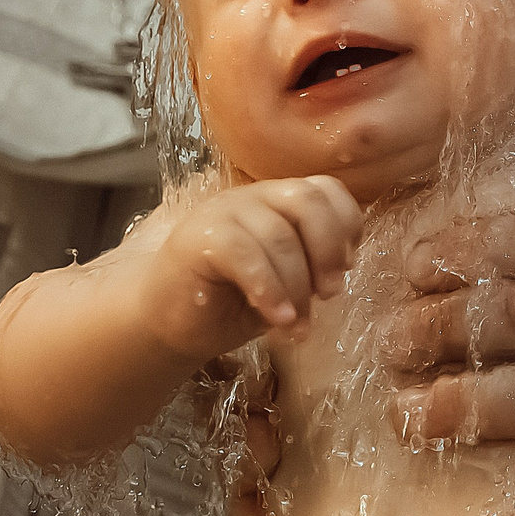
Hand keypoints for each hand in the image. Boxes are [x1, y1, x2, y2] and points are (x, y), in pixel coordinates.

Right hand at [141, 176, 362, 361]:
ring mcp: (223, 212)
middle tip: (328, 294)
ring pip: (279, 236)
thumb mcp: (286, 283)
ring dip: (297, 288)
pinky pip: (245, 254)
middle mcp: (253, 197)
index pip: (325, 189)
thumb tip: (342, 269)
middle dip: (328, 250)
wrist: (167, 323)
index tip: (347, 267)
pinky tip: (277, 319)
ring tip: (297, 326)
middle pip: (307, 200)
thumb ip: (312, 266)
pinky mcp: (197, 237)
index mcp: (278, 202)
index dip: (346, 224)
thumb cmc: (229, 303)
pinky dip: (269, 289)